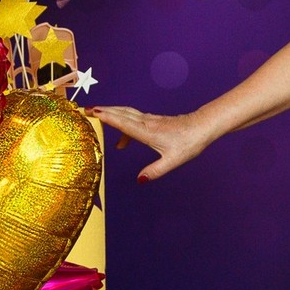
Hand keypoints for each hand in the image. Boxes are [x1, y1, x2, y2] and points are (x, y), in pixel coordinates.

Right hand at [86, 106, 211, 180]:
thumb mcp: (172, 161)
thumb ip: (155, 171)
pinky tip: (122, 140)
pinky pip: (133, 118)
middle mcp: (147, 123)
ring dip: (111, 113)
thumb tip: (139, 180)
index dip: (107, 117)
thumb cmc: (190, 142)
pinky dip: (122, 121)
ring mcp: (151, 120)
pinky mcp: (154, 121)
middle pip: (121, 113)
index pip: (123, 123)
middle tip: (85, 109)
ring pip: (127, 113)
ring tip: (96, 115)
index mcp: (147, 132)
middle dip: (103, 111)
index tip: (92, 112)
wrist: (204, 126)